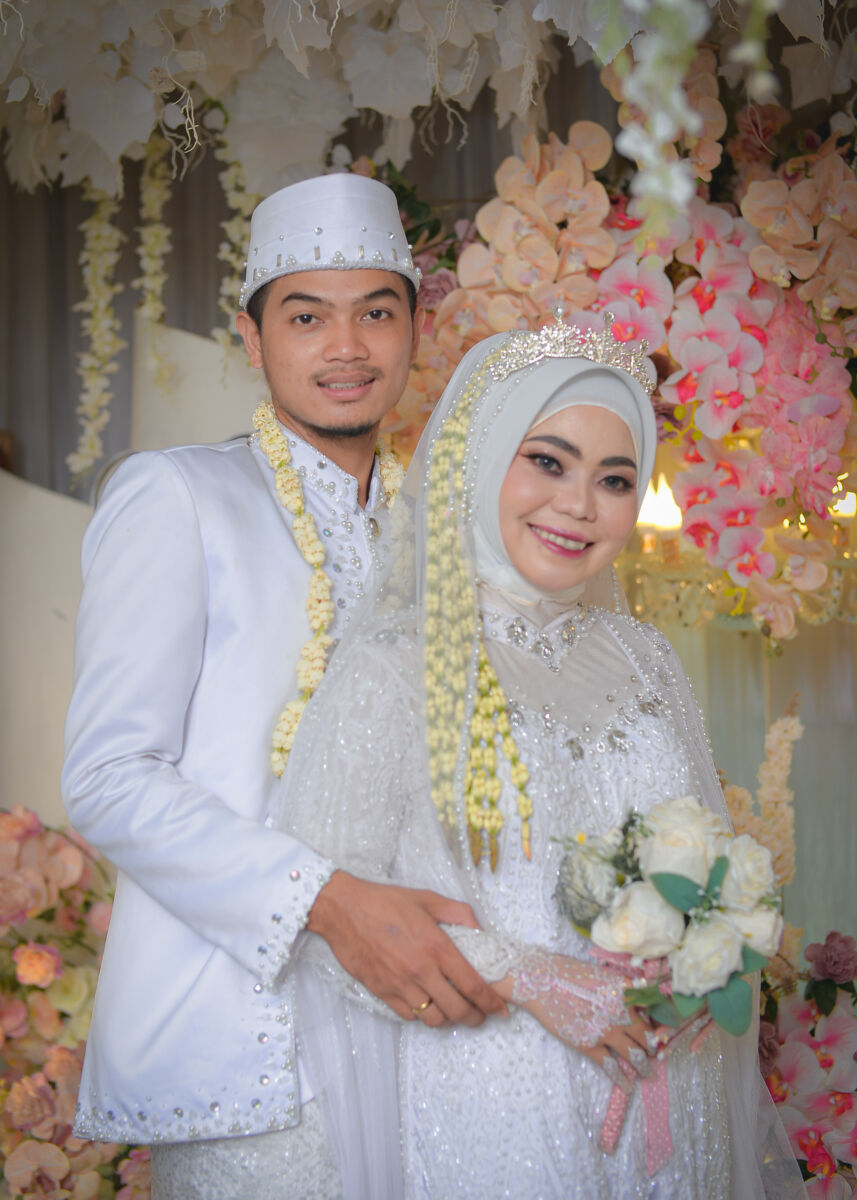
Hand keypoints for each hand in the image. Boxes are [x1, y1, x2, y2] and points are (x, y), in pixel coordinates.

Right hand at [307, 871, 508, 1026]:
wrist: (344, 909)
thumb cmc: (385, 902)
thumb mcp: (427, 898)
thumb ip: (458, 913)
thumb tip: (479, 930)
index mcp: (436, 946)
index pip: (472, 984)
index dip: (491, 1002)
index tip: (500, 1009)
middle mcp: (420, 970)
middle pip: (457, 1010)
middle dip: (475, 1018)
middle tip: (481, 1017)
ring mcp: (400, 984)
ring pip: (433, 1019)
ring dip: (448, 1019)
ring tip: (453, 1011)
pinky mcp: (382, 992)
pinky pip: (408, 1016)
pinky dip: (421, 1015)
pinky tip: (426, 1004)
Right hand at [505, 952, 656, 1083]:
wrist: (541, 981)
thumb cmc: (569, 971)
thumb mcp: (603, 974)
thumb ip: (624, 987)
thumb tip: (641, 997)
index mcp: (626, 993)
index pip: (656, 1013)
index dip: (663, 1025)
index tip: (664, 1033)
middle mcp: (621, 1013)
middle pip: (647, 1037)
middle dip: (654, 1049)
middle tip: (657, 1055)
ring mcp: (605, 1031)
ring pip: (635, 1055)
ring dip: (644, 1067)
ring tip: (647, 1073)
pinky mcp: (589, 1045)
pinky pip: (611, 1066)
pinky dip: (620, 1077)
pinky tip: (625, 1084)